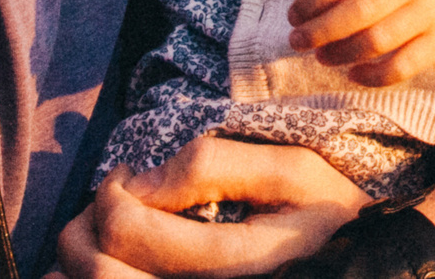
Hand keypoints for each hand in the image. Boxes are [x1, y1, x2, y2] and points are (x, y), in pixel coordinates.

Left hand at [55, 143, 366, 277]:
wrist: (353, 256)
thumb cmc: (320, 207)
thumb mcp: (291, 172)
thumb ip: (214, 166)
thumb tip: (139, 186)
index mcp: (235, 267)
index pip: (130, 231)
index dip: (114, 194)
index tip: (131, 175)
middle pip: (98, 272)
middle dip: (87, 225)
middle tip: (112, 198)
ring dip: (81, 250)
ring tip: (110, 225)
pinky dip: (88, 273)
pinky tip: (114, 255)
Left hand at [287, 0, 434, 85]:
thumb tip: (307, 13)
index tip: (294, 16)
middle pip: (358, 11)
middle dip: (320, 31)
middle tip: (297, 42)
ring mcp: (429, 13)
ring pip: (378, 41)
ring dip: (342, 53)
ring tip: (323, 57)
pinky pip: (403, 66)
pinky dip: (374, 75)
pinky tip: (353, 74)